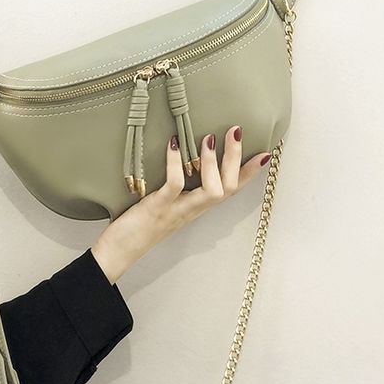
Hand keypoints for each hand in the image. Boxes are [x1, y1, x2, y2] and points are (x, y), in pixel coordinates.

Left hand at [90, 125, 271, 283]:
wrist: (119, 252)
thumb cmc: (141, 226)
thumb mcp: (168, 205)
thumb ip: (180, 189)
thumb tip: (185, 160)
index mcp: (197, 208)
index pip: (231, 190)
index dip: (249, 173)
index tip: (265, 154)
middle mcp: (193, 210)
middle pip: (228, 188)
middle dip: (236, 159)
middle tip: (236, 131)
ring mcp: (177, 210)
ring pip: (211, 191)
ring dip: (214, 163)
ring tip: (209, 138)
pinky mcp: (158, 208)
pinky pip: (174, 185)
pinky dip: (175, 164)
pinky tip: (173, 144)